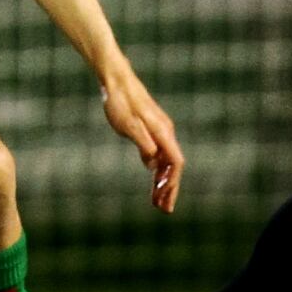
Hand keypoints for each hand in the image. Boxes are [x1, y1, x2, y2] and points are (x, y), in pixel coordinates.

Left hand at [100, 66, 182, 212]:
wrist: (116, 81)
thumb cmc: (120, 102)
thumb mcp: (128, 125)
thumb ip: (143, 144)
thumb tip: (152, 165)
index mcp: (162, 132)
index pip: (175, 163)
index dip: (172, 183)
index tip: (165, 201)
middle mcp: (165, 132)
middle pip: (173, 166)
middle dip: (169, 189)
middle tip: (164, 210)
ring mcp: (159, 131)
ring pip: (165, 162)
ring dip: (162, 181)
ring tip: (156, 201)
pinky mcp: (151, 130)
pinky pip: (159, 154)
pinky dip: (156, 169)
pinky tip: (151, 179)